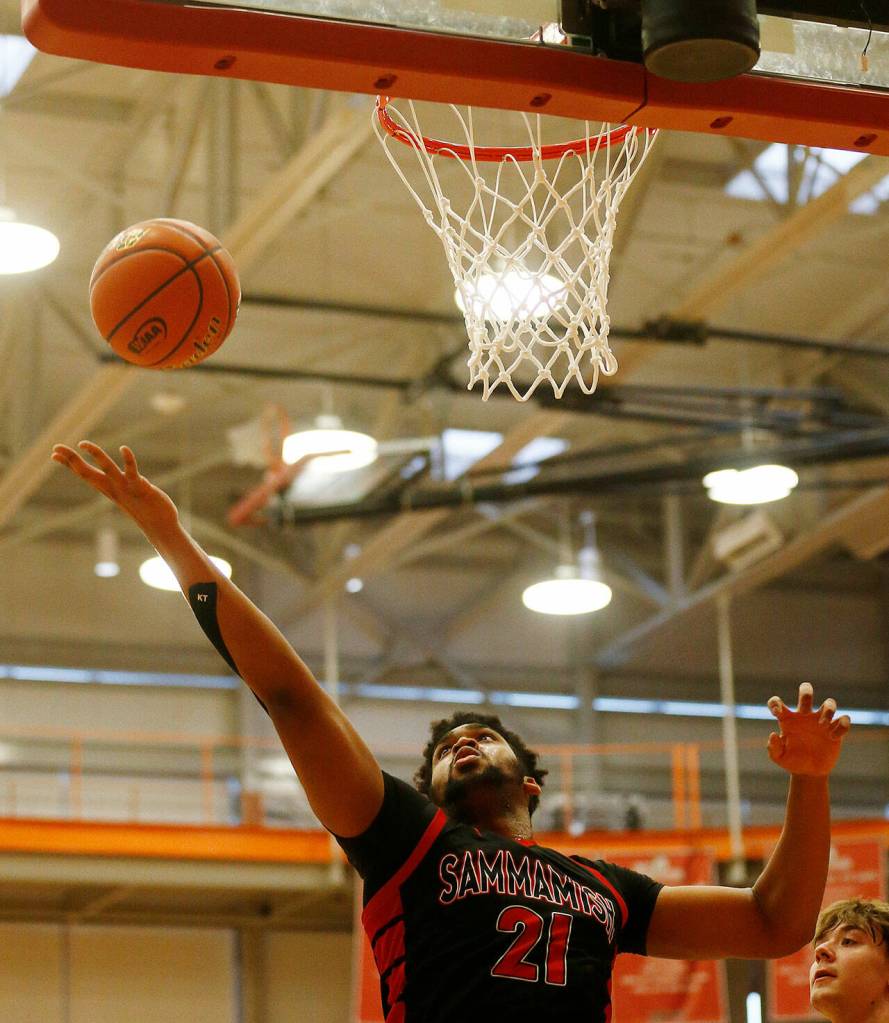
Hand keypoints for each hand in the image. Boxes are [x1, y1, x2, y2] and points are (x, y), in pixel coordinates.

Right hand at [51, 442, 179, 533]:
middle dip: (71, 459)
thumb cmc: (145, 509)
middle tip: (55, 447)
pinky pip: (132, 472)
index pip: (84, 474)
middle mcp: (112, 488)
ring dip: (96, 455)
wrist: (160, 526)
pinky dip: (128, 460)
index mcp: (108, 488)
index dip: (69, 464)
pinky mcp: (140, 488)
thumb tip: (120, 477)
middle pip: (87, 472)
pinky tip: (123, 448)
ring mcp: (125, 488)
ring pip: (107, 469)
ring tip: (83, 443)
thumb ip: (123, 486)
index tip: (54, 454)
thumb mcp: (128, 494)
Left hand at [767, 683, 849, 776]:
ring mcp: (821, 722)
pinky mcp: (836, 732)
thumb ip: (773, 747)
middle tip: (805, 701)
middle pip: (806, 695)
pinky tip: (833, 737)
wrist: (809, 773)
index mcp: (787, 719)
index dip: (775, 703)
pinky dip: (842, 725)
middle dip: (806, 691)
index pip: (777, 702)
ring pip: (830, 704)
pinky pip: (844, 720)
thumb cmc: (792, 761)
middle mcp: (804, 717)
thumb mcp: (779, 757)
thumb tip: (774, 734)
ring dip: (828, 709)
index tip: (776, 713)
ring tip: (822, 724)